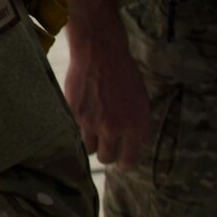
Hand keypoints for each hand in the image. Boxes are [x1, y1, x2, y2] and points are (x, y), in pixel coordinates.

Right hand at [59, 0, 148, 168]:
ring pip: (88, 148)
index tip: (121, 160)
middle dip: (107, 153)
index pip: (128, 161)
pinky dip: (80, 127)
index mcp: (135, 127)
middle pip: (106, 158)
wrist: (100, 54)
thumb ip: (139, 127)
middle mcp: (113, 129)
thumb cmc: (125, 75)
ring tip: (95, 127)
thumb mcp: (142, 102)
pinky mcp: (73, 115)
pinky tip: (85, 112)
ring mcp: (91, 123)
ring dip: (92, 141)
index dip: (124, 163)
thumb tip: (136, 145)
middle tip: (107, 143)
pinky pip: (76, 131)